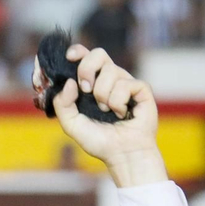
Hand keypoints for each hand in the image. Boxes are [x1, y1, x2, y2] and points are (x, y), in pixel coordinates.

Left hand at [50, 44, 166, 187]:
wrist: (122, 154)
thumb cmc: (100, 141)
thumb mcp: (72, 125)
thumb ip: (63, 105)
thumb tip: (70, 83)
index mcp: (93, 83)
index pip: (85, 57)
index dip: (78, 52)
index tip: (70, 57)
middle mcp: (109, 80)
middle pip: (99, 54)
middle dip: (87, 69)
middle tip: (86, 89)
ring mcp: (126, 83)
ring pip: (110, 70)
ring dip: (103, 95)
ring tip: (107, 111)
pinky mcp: (141, 89)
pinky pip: (126, 83)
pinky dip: (118, 101)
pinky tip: (122, 114)